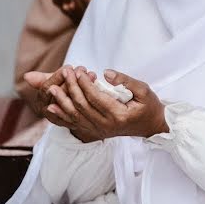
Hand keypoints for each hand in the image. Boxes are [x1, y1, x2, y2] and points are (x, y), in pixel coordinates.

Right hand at [23, 65, 94, 118]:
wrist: (80, 109)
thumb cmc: (64, 90)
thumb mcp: (53, 83)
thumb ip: (42, 79)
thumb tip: (26, 76)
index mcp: (42, 102)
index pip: (46, 87)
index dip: (58, 76)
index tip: (69, 66)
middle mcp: (50, 112)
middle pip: (60, 94)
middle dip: (72, 79)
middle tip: (82, 69)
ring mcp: (64, 118)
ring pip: (73, 100)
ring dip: (83, 84)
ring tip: (91, 74)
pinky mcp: (79, 121)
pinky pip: (84, 108)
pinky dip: (90, 94)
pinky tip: (97, 85)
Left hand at [46, 69, 167, 141]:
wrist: (152, 126)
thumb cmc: (149, 106)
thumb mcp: (144, 90)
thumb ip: (125, 81)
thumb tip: (105, 73)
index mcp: (119, 116)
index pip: (95, 98)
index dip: (84, 84)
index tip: (78, 71)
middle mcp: (106, 126)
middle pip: (82, 106)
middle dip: (72, 88)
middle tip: (65, 72)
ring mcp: (100, 131)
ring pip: (76, 115)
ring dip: (63, 101)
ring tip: (53, 88)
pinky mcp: (96, 132)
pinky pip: (75, 123)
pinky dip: (63, 115)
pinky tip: (52, 107)